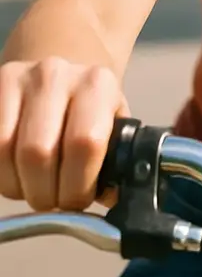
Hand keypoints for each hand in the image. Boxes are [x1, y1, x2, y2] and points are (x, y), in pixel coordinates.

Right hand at [0, 58, 127, 211]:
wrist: (61, 76)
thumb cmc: (90, 112)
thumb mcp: (114, 129)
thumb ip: (115, 163)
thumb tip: (113, 199)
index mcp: (98, 85)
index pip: (85, 143)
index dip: (77, 185)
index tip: (77, 201)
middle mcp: (57, 75)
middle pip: (38, 152)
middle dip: (43, 193)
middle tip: (51, 200)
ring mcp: (20, 78)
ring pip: (4, 151)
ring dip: (16, 185)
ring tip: (30, 187)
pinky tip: (13, 173)